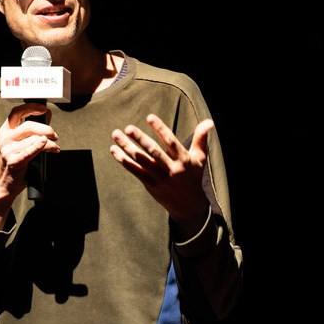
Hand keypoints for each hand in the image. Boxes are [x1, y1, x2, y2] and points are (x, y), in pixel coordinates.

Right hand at [0, 103, 59, 228]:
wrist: (3, 185)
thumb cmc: (13, 163)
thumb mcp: (17, 144)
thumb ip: (29, 131)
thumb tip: (47, 117)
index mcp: (4, 131)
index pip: (16, 112)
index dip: (31, 108)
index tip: (43, 109)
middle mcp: (4, 139)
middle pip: (29, 126)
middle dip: (46, 129)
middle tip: (55, 135)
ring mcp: (8, 150)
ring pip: (35, 139)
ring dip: (50, 142)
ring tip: (55, 147)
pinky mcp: (14, 161)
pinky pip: (32, 150)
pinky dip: (44, 147)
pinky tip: (52, 148)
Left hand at [110, 114, 212, 236]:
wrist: (188, 206)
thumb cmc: (193, 176)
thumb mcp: (200, 159)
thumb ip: (201, 139)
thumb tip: (209, 121)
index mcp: (184, 160)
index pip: (171, 142)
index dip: (160, 129)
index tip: (150, 117)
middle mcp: (171, 169)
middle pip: (154, 152)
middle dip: (141, 139)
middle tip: (129, 128)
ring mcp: (159, 178)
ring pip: (141, 160)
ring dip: (127, 147)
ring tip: (116, 135)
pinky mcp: (150, 184)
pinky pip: (135, 170)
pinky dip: (124, 160)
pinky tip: (114, 150)